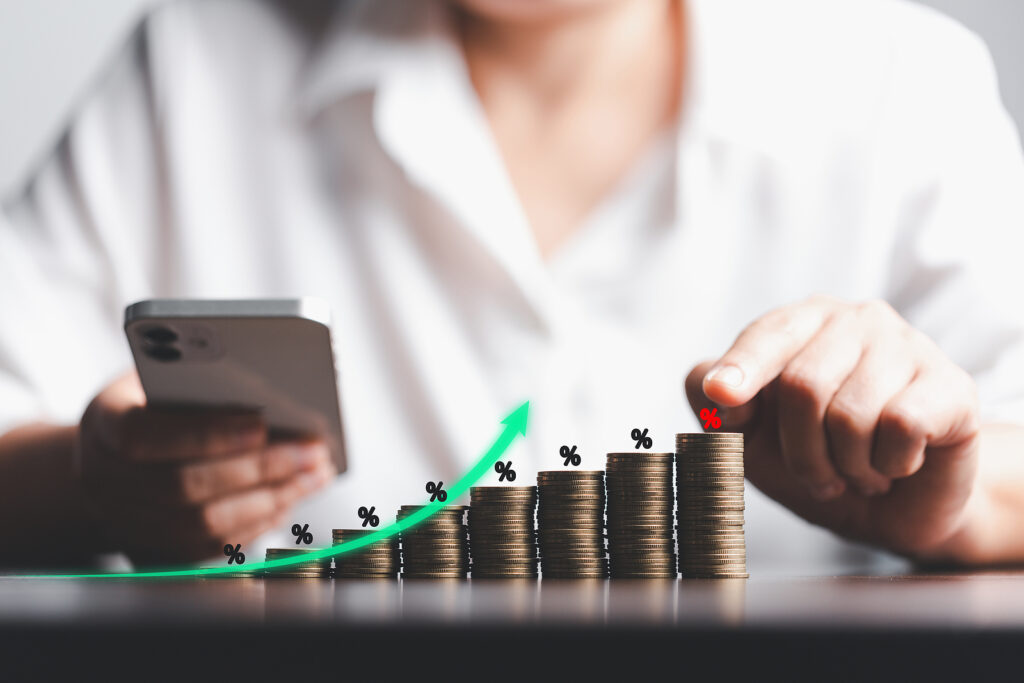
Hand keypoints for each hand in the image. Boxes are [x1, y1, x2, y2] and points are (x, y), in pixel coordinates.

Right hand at [77, 373, 334, 562]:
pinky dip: (260, 521)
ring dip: (272, 498)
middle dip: (260, 468)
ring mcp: (126, 522)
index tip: (262, 423)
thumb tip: (275, 392)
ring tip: (315, 473)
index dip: (203, 433)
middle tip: (313, 451)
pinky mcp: (155, 550)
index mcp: (102, 424)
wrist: (110, 456)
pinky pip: (213, 546)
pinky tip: (293, 495)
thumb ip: (201, 380)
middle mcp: (104, 481)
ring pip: (203, 524)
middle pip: (183, 486)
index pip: (142, 435)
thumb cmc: (151, 400)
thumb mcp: (162, 375)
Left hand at [685, 296, 980, 559]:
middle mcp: (856, 321)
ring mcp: (909, 346)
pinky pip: (902, 426)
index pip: (767, 336)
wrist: (897, 508)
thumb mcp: (754, 440)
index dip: (741, 368)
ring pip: (851, 413)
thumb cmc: (820, 459)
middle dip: (801, 452)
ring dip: (847, 466)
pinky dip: (890, 464)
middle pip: (802, 385)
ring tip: (860, 470)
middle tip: (820, 475)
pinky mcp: (952, 385)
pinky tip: (898, 464)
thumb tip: (711, 387)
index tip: (721, 393)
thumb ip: (720, 408)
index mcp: (804, 323)